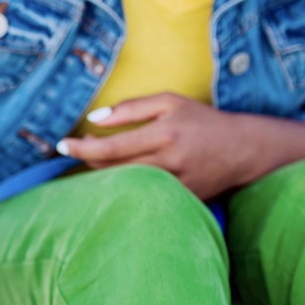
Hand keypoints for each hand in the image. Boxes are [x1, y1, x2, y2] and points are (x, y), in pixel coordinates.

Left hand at [55, 93, 304, 199]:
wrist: (243, 150)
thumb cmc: (202, 121)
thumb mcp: (170, 102)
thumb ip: (131, 107)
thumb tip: (94, 118)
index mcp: (163, 135)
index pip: (110, 148)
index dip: (81, 148)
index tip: (61, 145)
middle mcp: (168, 163)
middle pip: (111, 171)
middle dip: (86, 162)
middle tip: (77, 150)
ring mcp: (173, 187)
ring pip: (122, 187)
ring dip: (100, 177)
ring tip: (93, 163)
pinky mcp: (178, 201)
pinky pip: (138, 197)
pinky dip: (121, 189)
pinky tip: (113, 181)